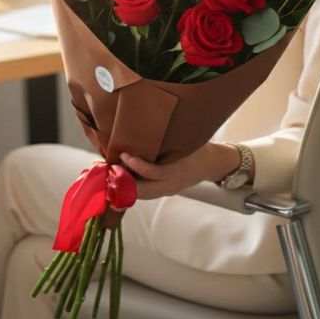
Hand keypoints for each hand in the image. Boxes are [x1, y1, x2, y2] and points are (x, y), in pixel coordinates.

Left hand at [120, 141, 240, 199]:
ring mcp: (168, 190)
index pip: (153, 172)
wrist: (211, 164)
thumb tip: (147, 123)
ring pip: (142, 195)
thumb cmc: (197, 148)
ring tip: (110, 172)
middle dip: (124, 181)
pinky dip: (132, 187)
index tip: (125, 155)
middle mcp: (171, 185)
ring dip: (125, 185)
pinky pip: (146, 194)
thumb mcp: (186, 142)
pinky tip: (121, 176)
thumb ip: (169, 138)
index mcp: (176, 171)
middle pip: (143, 190)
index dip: (137, 165)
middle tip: (108, 168)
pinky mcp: (165, 192)